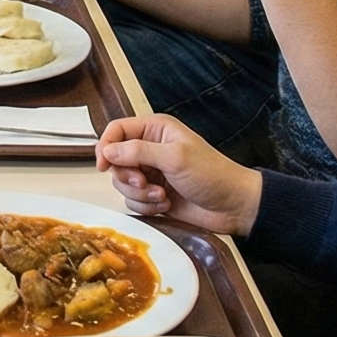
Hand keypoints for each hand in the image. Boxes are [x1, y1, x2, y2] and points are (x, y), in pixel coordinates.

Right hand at [97, 115, 262, 235]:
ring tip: (162, 196)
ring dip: (139, 194)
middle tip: (144, 182)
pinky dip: (146, 206)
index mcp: (155, 130)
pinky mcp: (153, 194)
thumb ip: (138, 151)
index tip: (103, 165)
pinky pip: (133, 201)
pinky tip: (165, 204)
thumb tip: (108, 151)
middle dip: (127, 176)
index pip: (117, 130)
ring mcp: (151, 173)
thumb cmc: (212, 175)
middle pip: (115, 160)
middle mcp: (150, 149)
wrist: (232, 206)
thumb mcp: (174, 157)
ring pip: (122, 183)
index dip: (105, 146)